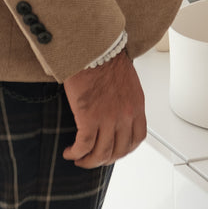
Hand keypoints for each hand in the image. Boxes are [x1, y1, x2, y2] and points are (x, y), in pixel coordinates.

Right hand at [63, 49, 146, 166]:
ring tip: (79, 158)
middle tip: (93, 158)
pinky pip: (84, 146)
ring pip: (101, 153)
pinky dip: (76, 153)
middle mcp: (125, 115)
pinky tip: (70, 152)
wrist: (93, 48)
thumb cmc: (106, 57)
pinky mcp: (89, 118)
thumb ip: (124, 99)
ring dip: (89, 161)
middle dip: (105, 159)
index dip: (125, 150)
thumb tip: (115, 111)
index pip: (137, 138)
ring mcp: (108, 118)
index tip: (115, 151)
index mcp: (136, 105)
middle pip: (118, 150)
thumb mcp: (126, 81)